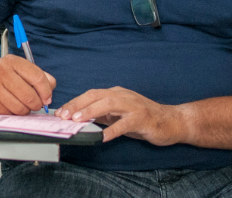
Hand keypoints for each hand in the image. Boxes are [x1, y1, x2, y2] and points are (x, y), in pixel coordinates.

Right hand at [0, 55, 55, 114]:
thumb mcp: (16, 68)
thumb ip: (36, 75)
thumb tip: (52, 85)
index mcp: (11, 61)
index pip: (37, 77)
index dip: (46, 90)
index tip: (47, 97)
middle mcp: (0, 72)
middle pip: (30, 96)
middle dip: (37, 104)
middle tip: (35, 104)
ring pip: (20, 108)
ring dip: (25, 110)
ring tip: (21, 105)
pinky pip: (9, 114)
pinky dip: (13, 114)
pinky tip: (8, 106)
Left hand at [55, 87, 185, 144]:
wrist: (171, 121)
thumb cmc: (142, 119)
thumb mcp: (118, 115)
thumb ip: (101, 115)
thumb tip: (79, 119)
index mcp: (115, 93)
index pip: (90, 94)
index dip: (74, 102)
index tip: (60, 112)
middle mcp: (123, 95)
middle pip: (96, 96)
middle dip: (77, 105)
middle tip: (63, 116)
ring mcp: (133, 106)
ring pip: (108, 104)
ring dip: (91, 111)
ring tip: (77, 121)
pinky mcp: (142, 118)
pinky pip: (125, 123)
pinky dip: (112, 130)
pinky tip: (103, 137)